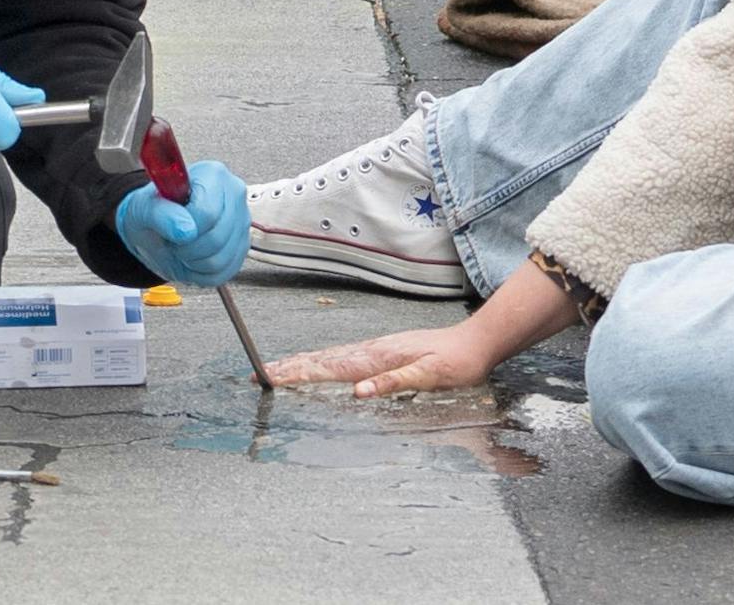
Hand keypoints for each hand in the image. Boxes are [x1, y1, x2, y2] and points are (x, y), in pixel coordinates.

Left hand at [114, 160, 249, 286]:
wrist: (154, 229)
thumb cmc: (152, 212)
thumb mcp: (144, 208)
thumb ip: (161, 214)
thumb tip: (185, 229)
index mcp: (213, 175)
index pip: (207, 212)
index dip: (183, 227)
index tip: (171, 225)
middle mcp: (234, 194)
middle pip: (217, 237)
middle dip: (187, 247)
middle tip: (173, 238)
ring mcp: (242, 221)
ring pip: (221, 258)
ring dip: (192, 260)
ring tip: (182, 245)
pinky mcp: (242, 246)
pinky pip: (224, 271)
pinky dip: (201, 271)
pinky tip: (193, 256)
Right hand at [266, 325, 496, 397]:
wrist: (474, 343)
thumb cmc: (456, 363)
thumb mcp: (430, 377)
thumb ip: (394, 383)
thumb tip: (359, 392)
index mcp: (378, 359)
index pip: (330, 368)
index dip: (298, 374)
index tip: (272, 377)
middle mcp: (371, 351)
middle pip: (321, 359)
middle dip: (289, 367)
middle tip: (259, 373)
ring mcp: (375, 349)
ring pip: (329, 356)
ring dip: (301, 362)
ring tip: (277, 368)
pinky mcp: (381, 350)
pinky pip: (342, 356)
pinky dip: (321, 360)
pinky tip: (317, 363)